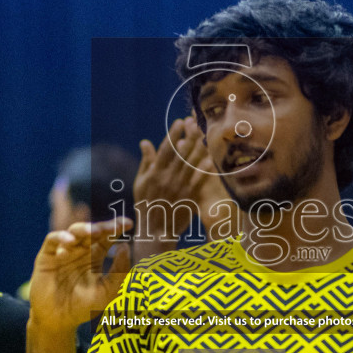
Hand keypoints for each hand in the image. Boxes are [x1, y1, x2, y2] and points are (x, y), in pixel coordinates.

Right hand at [28, 219, 132, 329]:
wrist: (58, 321)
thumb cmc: (83, 307)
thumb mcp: (108, 291)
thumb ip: (119, 272)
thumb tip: (125, 247)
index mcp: (95, 257)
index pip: (107, 238)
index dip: (116, 229)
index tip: (128, 223)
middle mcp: (80, 251)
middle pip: (92, 232)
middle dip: (103, 226)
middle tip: (113, 226)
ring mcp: (63, 252)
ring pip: (73, 231)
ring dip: (83, 229)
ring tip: (93, 231)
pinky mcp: (47, 256)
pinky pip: (52, 240)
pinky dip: (61, 238)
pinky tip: (70, 242)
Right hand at [134, 118, 210, 243]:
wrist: (155, 230)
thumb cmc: (146, 205)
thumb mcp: (140, 183)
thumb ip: (146, 162)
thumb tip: (145, 142)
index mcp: (154, 173)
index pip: (165, 149)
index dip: (173, 134)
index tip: (180, 122)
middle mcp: (167, 178)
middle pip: (180, 153)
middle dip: (188, 135)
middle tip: (196, 122)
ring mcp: (179, 187)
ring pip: (191, 163)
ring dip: (199, 148)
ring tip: (206, 134)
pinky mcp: (189, 196)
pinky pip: (199, 180)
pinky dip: (204, 169)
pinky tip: (211, 158)